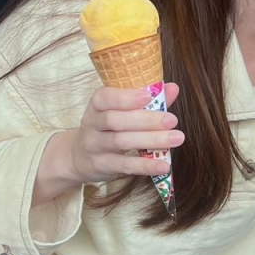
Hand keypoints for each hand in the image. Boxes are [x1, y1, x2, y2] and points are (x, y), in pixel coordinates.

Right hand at [63, 81, 181, 181]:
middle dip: (146, 120)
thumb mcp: (119, 110)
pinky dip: (145, 165)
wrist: (78, 156)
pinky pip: (124, 165)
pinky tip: (164, 165)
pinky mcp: (102, 165)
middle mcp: (92, 124)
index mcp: (97, 104)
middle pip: (116, 120)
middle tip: (172, 120)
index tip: (148, 96)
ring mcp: (95, 146)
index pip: (104, 97)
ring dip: (151, 140)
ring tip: (176, 138)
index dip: (125, 97)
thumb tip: (173, 88)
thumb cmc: (107, 127)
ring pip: (121, 142)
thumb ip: (147, 100)